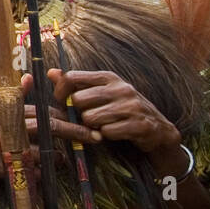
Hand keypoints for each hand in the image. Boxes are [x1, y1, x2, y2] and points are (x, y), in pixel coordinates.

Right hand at [0, 76, 87, 180]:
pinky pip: (29, 170)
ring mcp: (4, 146)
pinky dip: (40, 172)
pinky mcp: (0, 164)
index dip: (64, 117)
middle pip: (48, 127)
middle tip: (94, 137)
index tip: (80, 121)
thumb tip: (29, 77)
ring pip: (42, 151)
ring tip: (64, 159)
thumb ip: (12, 96)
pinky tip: (43, 173)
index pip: (42, 111)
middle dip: (75, 132)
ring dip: (58, 157)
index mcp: (5, 109)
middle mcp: (7, 125)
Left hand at [46, 68, 180, 158]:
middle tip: (88, 118)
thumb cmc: (122, 110)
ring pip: (90, 118)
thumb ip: (76, 84)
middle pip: (77, 100)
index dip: (60, 92)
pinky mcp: (140, 124)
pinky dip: (107, 136)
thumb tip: (51, 72)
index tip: (62, 102)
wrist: (158, 129)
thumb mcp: (101, 93)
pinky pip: (107, 132)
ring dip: (93, 126)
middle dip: (78, 113)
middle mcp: (121, 88)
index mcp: (108, 77)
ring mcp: (132, 106)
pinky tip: (114, 133)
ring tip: (103, 125)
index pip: (72, 77)